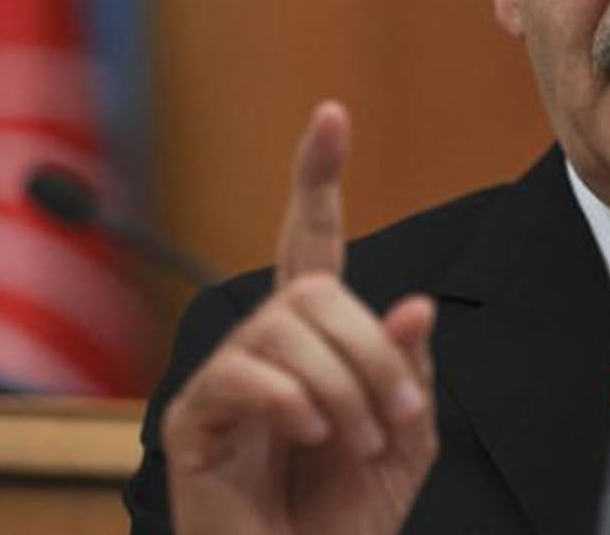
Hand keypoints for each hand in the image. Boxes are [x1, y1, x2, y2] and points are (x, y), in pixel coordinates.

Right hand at [162, 102, 437, 534]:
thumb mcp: (404, 436)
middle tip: (397, 415)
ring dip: (344, 387)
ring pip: (287, 329)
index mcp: (317, 340)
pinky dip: (293, 403)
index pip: (313, 243)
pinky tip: (309, 435)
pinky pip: (245, 376)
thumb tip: (414, 305)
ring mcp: (226, 379)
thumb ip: (409, 370)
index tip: (331, 115)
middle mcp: (265, 344)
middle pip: (318, 291)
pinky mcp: (196, 420)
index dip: (318, 178)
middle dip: (372, 347)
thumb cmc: (348, 512)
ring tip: (356, 440)